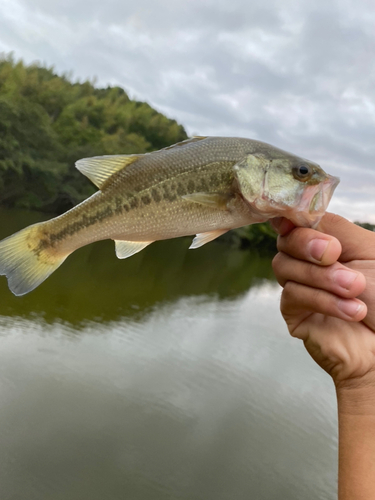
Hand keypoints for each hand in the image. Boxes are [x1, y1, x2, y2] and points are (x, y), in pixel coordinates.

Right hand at [271, 213, 374, 390]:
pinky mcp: (295, 314)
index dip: (292, 217)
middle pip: (285, 240)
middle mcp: (310, 262)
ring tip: (355, 290)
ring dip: (322, 278)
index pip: (297, 220)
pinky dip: (322, 300)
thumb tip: (290, 212)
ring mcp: (300, 287)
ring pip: (284, 266)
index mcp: (328, 242)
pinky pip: (291, 296)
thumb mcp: (368, 249)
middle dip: (308, 245)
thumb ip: (332, 225)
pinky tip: (351, 310)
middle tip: (335, 254)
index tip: (296, 219)